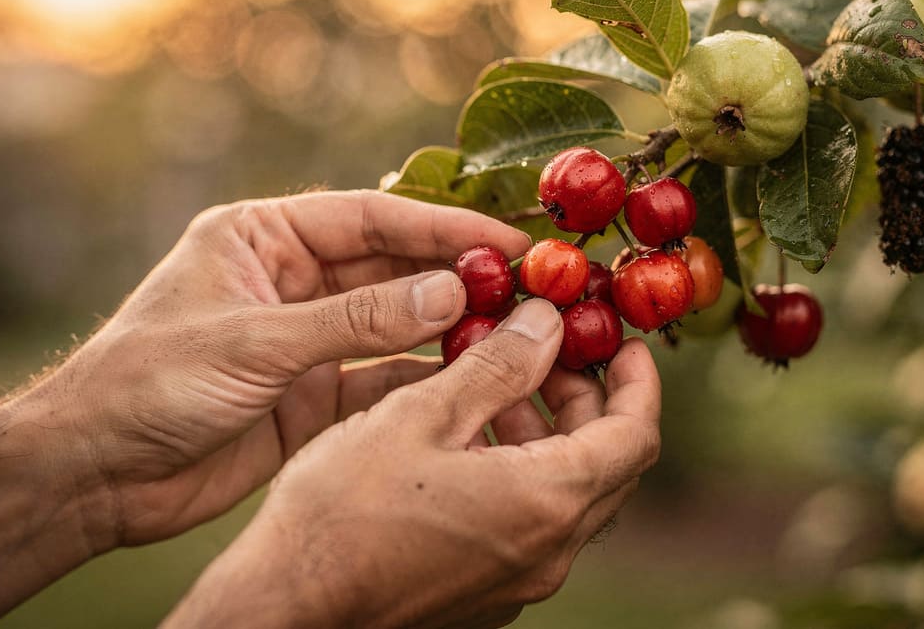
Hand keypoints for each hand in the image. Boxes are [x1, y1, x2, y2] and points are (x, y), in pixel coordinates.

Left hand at [66, 190, 529, 544]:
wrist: (93, 475)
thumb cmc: (148, 384)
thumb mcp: (256, 342)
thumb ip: (355, 320)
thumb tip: (450, 297)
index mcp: (262, 237)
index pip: (371, 218)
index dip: (444, 228)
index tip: (507, 241)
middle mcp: (290, 281)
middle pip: (392, 268)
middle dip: (457, 278)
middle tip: (529, 286)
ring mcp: (305, 339)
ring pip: (394, 325)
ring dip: (448, 330)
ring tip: (516, 332)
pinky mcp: (311, 396)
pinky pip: (380, 380)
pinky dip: (421, 382)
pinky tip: (470, 381)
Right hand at [164, 299, 661, 628]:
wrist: (286, 606)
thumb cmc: (342, 510)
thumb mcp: (420, 415)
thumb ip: (497, 365)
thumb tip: (548, 323)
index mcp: (546, 502)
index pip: (635, 434)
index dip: (638, 380)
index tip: (620, 341)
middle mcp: (549, 552)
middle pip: (608, 465)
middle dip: (587, 400)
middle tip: (548, 352)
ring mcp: (520, 581)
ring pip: (568, 495)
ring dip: (549, 435)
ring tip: (493, 386)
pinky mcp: (488, 595)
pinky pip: (532, 526)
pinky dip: (522, 474)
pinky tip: (467, 442)